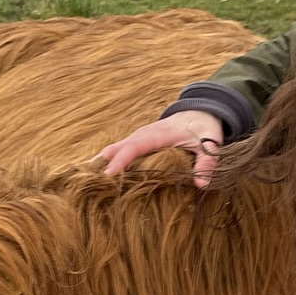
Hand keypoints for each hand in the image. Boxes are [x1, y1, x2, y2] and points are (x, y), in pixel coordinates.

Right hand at [95, 110, 226, 188]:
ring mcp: (139, 138)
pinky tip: (98, 175)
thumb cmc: (205, 128)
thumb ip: (207, 161)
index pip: (135, 146)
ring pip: (115, 148)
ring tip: (84, 180)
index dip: (121, 160)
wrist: (201, 111)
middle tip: (85, 180)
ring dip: (101, 162)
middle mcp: (144, 134)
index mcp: (159, 134)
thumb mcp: (211, 142)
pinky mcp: (139, 142)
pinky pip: (120, 151)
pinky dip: (107, 160)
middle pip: (118, 147)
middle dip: (101, 161)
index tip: (108, 174)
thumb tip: (200, 184)